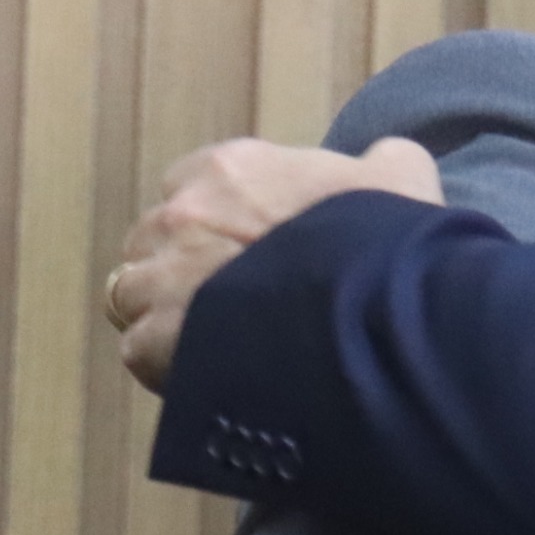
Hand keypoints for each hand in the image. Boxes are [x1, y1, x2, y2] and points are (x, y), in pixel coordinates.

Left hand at [103, 135, 441, 391]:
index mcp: (231, 169)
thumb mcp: (401, 179)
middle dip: (182, 264)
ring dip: (162, 312)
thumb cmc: (383, 244)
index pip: (194, 182)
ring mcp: (161, 279)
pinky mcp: (154, 343)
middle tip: (230, 297)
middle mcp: (182, 216)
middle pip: (156, 238)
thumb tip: (383, 159)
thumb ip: (382, 160)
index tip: (249, 246)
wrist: (367, 319)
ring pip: (133, 293)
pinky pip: (141, 350)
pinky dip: (167, 364)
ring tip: (208, 341)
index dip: (220, 218)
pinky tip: (208, 375)